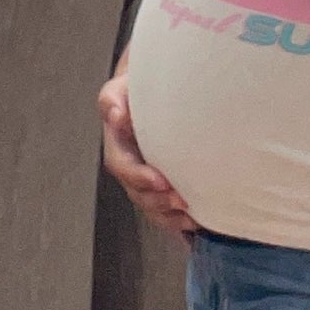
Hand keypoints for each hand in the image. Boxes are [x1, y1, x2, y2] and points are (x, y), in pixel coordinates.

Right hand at [98, 71, 197, 237]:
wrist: (155, 90)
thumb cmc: (139, 88)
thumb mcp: (123, 86)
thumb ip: (113, 98)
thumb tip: (115, 114)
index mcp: (117, 142)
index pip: (121, 165)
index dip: (138, 177)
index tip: (160, 181)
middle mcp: (129, 163)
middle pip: (137, 192)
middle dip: (158, 201)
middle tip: (182, 201)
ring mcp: (144, 176)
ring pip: (151, 205)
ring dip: (169, 215)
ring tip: (192, 218)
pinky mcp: (161, 184)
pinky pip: (165, 209)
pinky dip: (178, 220)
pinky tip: (196, 223)